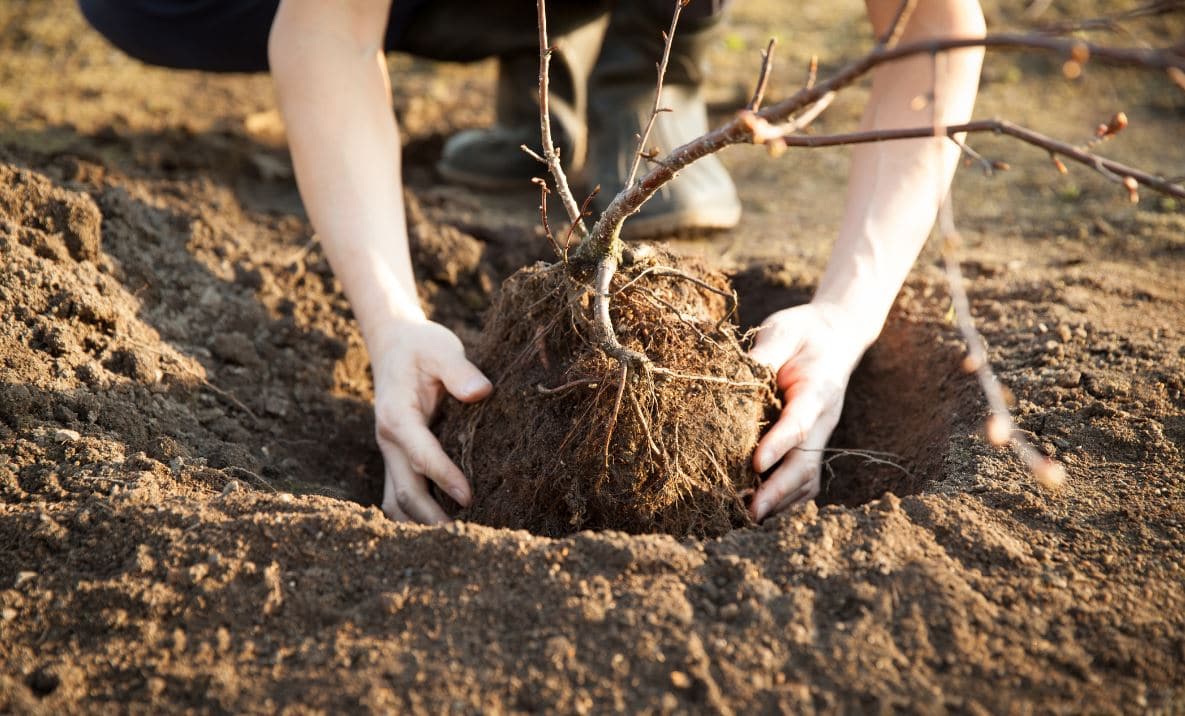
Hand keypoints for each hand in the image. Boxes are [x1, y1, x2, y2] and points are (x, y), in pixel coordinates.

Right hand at [370, 319, 491, 522]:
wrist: (393, 343)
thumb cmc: (421, 346)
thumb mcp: (441, 349)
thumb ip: (460, 370)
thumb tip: (482, 392)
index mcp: (397, 416)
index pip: (420, 456)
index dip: (444, 478)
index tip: (469, 498)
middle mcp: (388, 440)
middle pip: (404, 492)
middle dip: (431, 518)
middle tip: (466, 539)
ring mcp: (390, 452)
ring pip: (396, 501)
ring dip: (421, 523)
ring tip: (457, 541)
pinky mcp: (398, 457)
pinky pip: (402, 493)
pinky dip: (417, 514)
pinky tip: (445, 525)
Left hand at [747, 302, 871, 520]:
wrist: (836, 336)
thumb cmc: (804, 332)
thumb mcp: (784, 330)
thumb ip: (765, 354)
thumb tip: (735, 377)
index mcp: (817, 389)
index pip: (799, 422)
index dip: (779, 445)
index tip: (756, 464)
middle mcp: (823, 419)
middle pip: (806, 462)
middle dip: (779, 489)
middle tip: (751, 511)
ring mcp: (821, 435)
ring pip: (807, 477)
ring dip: (781, 500)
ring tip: (747, 518)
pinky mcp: (812, 444)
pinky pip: (804, 479)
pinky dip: (786, 498)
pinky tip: (759, 509)